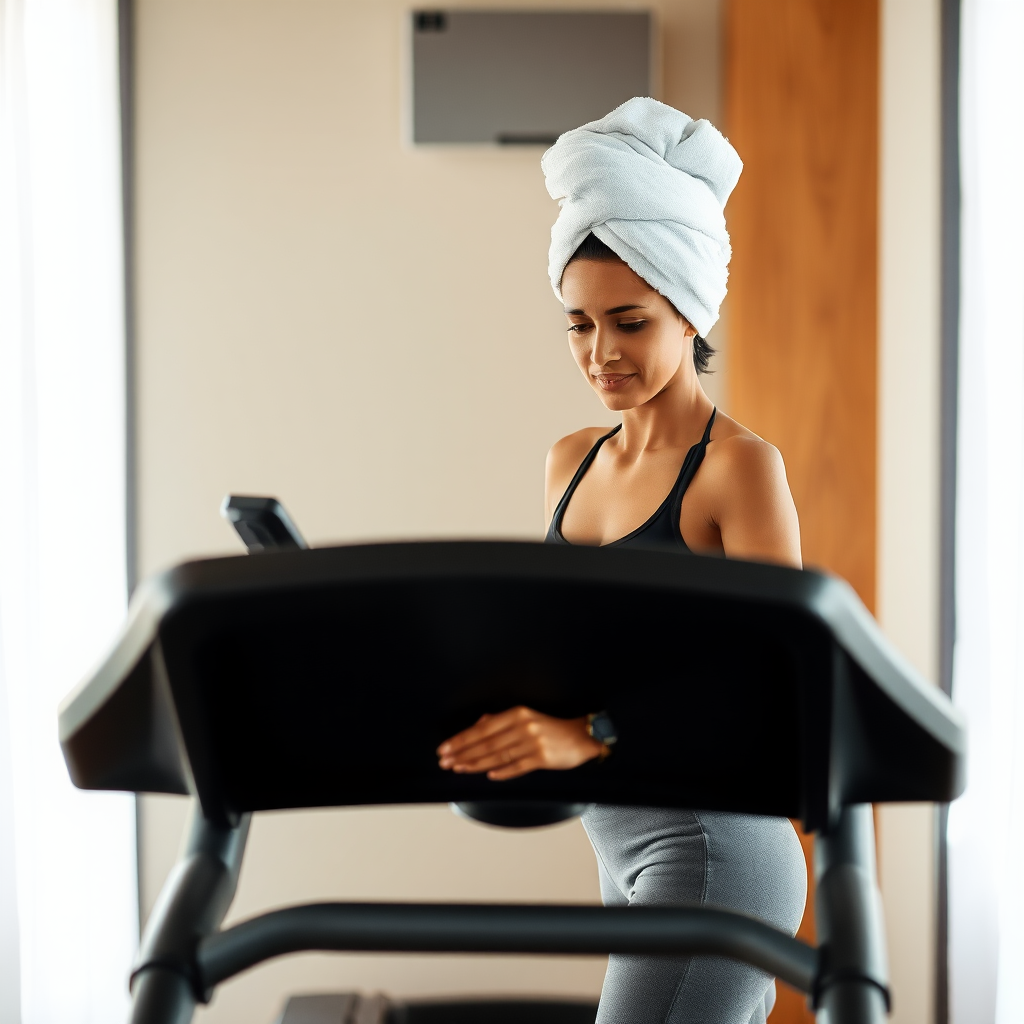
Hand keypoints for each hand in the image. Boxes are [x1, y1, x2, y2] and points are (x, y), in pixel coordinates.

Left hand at [437, 706, 606, 780]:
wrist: (582, 736)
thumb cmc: (551, 727)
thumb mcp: (526, 717)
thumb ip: (501, 721)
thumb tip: (478, 725)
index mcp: (518, 713)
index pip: (483, 728)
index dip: (462, 739)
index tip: (445, 748)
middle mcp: (524, 726)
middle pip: (487, 743)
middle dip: (463, 753)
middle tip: (445, 762)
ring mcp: (533, 743)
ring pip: (499, 756)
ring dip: (476, 764)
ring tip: (459, 769)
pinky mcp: (543, 758)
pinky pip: (518, 767)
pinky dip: (503, 772)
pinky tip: (489, 776)